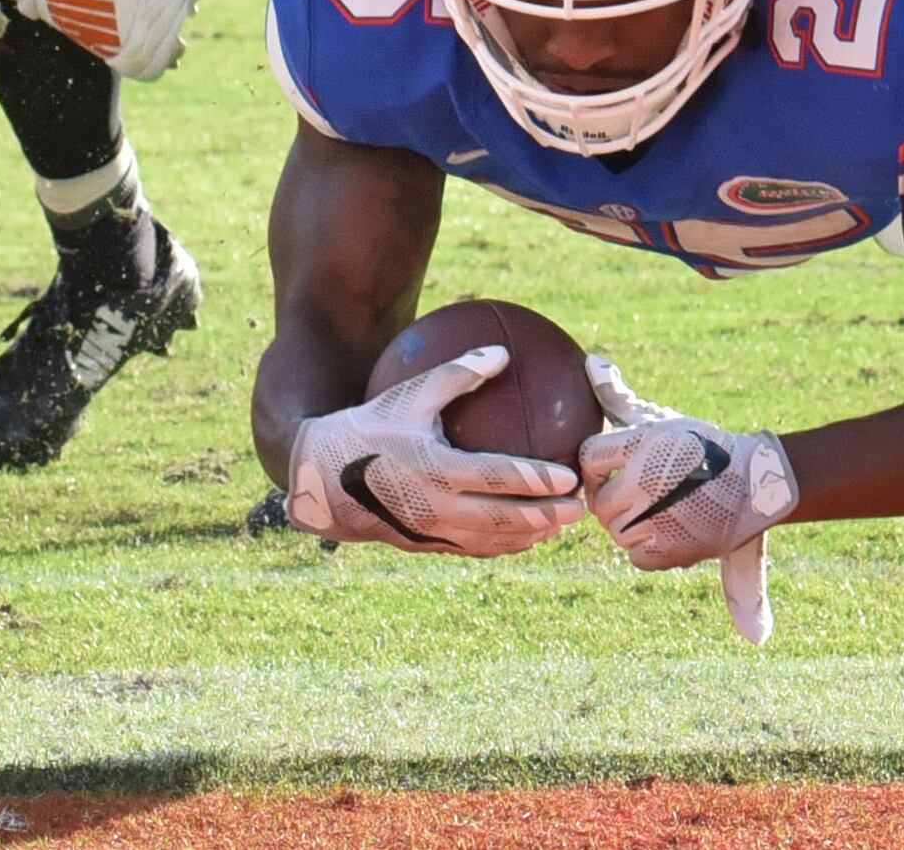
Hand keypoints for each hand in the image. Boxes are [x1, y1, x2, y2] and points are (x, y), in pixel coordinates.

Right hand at [282, 343, 587, 556]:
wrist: (322, 479)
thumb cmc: (369, 427)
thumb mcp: (409, 395)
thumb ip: (457, 374)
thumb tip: (502, 353)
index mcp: (437, 470)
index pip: (499, 478)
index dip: (538, 479)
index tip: (569, 476)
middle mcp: (439, 507)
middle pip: (507, 519)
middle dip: (549, 516)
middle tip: (580, 508)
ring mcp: (434, 531)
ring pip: (495, 541)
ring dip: (532, 534)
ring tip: (560, 525)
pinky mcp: (427, 544)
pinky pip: (476, 549)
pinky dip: (505, 544)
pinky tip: (524, 535)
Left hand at [577, 353, 797, 642]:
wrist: (759, 480)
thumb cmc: (704, 446)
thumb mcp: (661, 416)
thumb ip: (618, 394)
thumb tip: (592, 361)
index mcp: (640, 445)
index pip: (589, 458)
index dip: (598, 465)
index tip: (613, 468)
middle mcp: (645, 481)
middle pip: (599, 502)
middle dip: (610, 499)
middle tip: (633, 495)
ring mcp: (658, 518)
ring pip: (616, 530)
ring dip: (628, 524)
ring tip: (651, 512)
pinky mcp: (674, 549)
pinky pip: (636, 555)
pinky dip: (645, 548)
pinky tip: (662, 531)